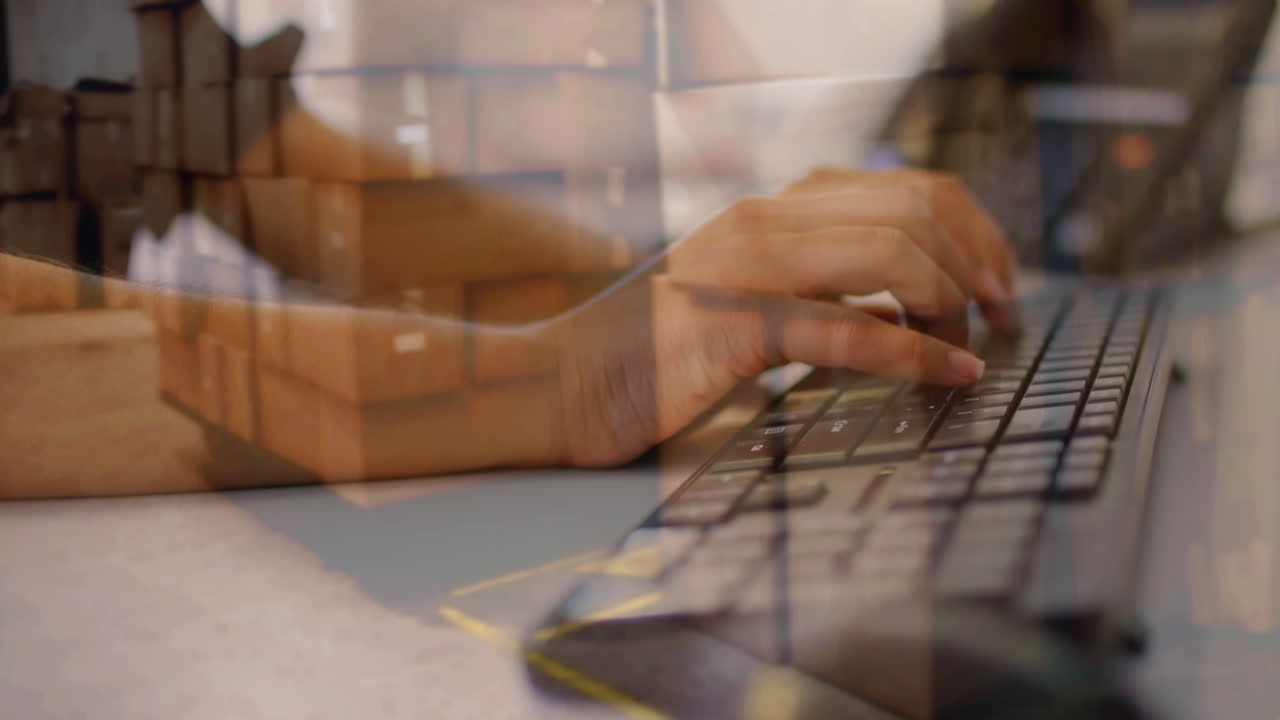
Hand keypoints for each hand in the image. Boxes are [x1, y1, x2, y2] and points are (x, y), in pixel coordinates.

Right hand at [548, 168, 1016, 466]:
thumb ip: (818, 288)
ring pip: (891, 253)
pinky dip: (913, 352)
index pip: (902, 188)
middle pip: (913, 207)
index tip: (996, 280)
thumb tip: (903, 304)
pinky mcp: (733, 325)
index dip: (970, 227)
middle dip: (978, 258)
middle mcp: (765, 222)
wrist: (559, 382)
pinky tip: (948, 373)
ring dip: (950, 300)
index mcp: (771, 211)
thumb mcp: (748, 301)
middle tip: (1000, 311)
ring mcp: (747, 267)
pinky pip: (846, 328)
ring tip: (970, 341)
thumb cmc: (651, 354)